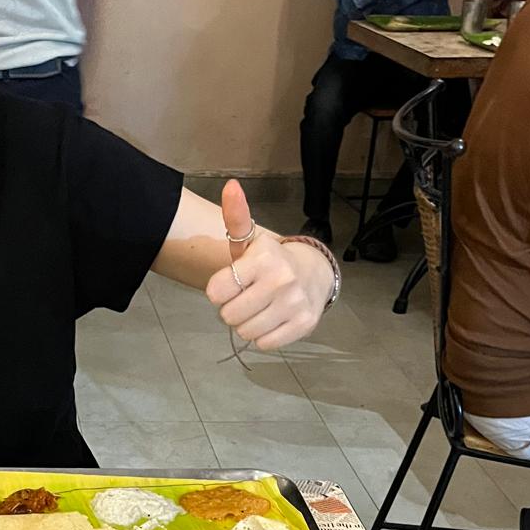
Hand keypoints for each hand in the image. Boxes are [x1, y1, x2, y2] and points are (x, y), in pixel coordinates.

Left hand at [204, 182, 333, 349]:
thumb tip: (230, 186)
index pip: (216, 292)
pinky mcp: (303, 325)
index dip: (219, 291)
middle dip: (232, 309)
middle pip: (228, 316)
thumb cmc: (269, 261)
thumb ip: (235, 217)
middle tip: (247, 297)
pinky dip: (264, 336)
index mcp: (263, 259)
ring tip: (259, 308)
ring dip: (247, 324)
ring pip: (245, 332)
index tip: (232, 283)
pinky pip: (264, 344)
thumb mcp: (249, 241)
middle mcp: (281, 280)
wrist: (314, 273)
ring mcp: (294, 304)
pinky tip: (272, 319)